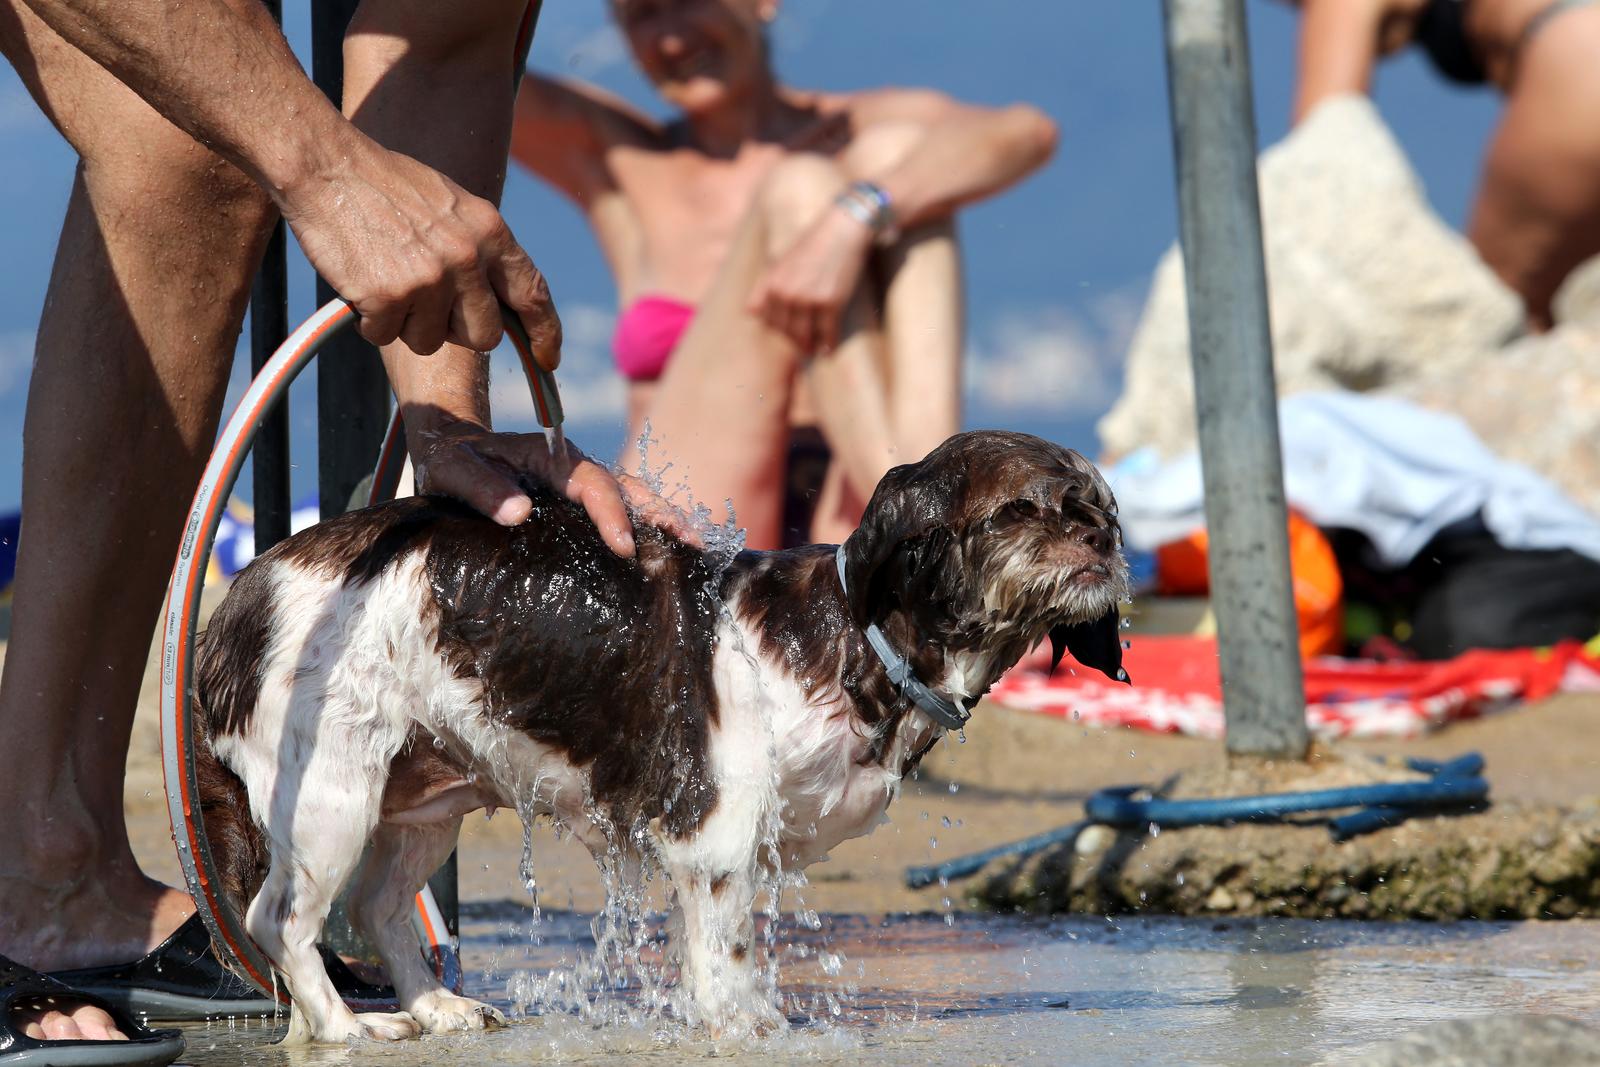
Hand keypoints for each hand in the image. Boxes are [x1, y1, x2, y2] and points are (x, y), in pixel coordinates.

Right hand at [279, 142, 562, 365]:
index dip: (545, 335)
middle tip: (426, 306)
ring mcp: (429, 278)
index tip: (548, 360)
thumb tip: (500, 302)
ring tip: (387, 280)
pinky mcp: (388, 296)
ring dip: (406, 324)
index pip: (533, 295)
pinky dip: (371, 322)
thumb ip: (480, 250)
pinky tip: (362, 284)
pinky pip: (385, 337)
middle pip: (484, 336)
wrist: (325, 164)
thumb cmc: (385, 184)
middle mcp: (467, 257)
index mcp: (491, 232)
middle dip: (456, 331)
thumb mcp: (453, 206)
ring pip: (430, 342)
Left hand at [410, 422, 701, 555]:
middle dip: (660, 513)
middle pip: (628, 487)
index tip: (624, 547)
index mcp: (551, 458)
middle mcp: (576, 468)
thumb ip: (483, 489)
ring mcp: (582, 486)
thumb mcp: (454, 471)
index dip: (611, 514)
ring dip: (663, 520)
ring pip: (633, 498)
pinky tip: (666, 552)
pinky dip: (648, 528)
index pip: (593, 484)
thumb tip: (520, 513)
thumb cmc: (451, 460)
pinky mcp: (581, 504)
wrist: (451, 448)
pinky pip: (622, 510)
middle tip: (690, 543)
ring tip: (695, 547)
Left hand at [746, 206, 874, 354]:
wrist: (842, 230)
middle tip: (802, 348)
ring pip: (805, 335)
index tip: (787, 334)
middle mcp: (786, 293)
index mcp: (771, 283)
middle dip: (794, 341)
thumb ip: (764, 286)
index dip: (778, 328)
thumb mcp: (781, 261)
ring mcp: (807, 300)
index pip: (768, 319)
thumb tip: (749, 312)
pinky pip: (827, 332)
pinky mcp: (830, 304)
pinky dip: (829, 342)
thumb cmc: (813, 244)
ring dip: (809, 346)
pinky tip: (830, 347)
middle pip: (786, 330)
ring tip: (813, 351)